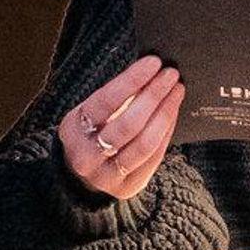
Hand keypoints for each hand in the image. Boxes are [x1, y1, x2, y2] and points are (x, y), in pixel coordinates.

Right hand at [59, 55, 183, 200]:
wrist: (79, 175)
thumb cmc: (91, 132)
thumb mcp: (90, 113)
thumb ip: (116, 96)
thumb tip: (150, 69)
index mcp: (72, 130)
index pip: (105, 101)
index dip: (132, 80)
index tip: (153, 62)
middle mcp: (86, 157)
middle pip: (128, 123)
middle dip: (154, 95)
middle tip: (171, 74)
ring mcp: (106, 176)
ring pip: (145, 143)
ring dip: (166, 112)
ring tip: (177, 90)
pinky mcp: (127, 187)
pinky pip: (153, 157)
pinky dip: (166, 132)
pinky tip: (174, 112)